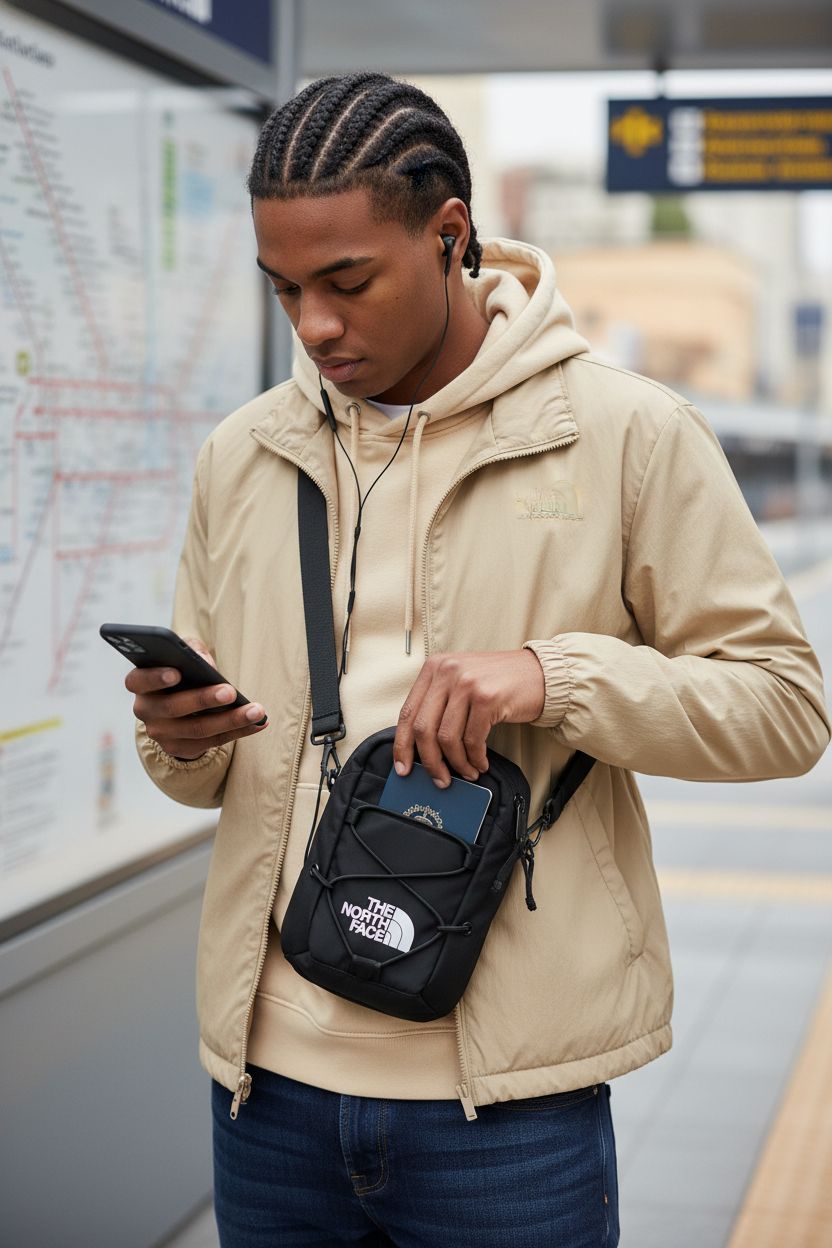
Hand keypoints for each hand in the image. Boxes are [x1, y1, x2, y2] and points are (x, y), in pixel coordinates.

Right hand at [126, 637, 267, 759]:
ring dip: (231, 720)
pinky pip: (213, 742)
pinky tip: (259, 722)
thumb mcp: (184, 653)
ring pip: (197, 729)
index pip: (138, 680)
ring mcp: (162, 734)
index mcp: (140, 683)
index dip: (155, 677)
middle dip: (204, 699)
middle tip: (230, 691)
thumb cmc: (183, 670)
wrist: (180, 705)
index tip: (177, 672)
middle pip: (173, 707)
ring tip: (256, 711)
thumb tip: (206, 664)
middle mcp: (145, 711)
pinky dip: (239, 731)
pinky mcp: (181, 748)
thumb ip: (192, 650)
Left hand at [394, 650, 544, 787]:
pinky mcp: (487, 698)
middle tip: (440, 779)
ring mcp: (467, 683)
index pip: (407, 712)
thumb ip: (439, 703)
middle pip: (423, 729)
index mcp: (434, 667)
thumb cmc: (500, 683)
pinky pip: (472, 740)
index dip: (402, 746)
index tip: (402, 768)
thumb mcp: (461, 681)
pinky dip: (475, 758)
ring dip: (457, 763)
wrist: (540, 674)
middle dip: (430, 761)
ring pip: (447, 738)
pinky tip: (481, 763)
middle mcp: (447, 672)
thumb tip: (419, 747)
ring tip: (467, 772)